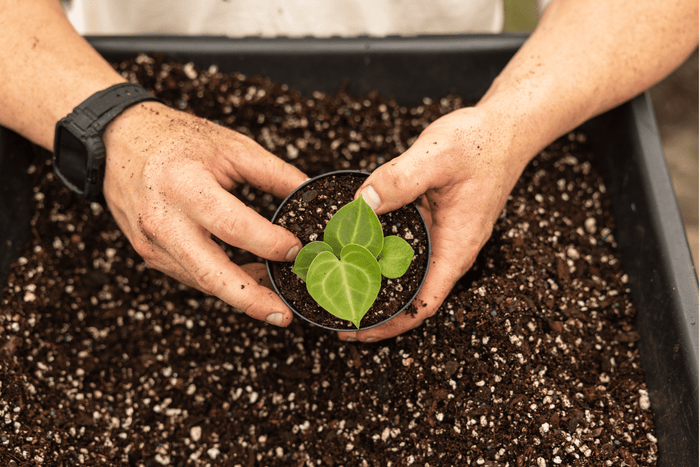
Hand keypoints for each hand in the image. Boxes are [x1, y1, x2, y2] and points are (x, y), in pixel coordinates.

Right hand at [102, 102, 306, 325]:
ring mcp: (153, 243)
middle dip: (252, 300)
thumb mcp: (229, 145)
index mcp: (184, 186)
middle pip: (211, 274)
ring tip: (278, 298)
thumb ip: (273, 172)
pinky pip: (193, 275)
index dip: (268, 243)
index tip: (297, 249)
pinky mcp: (150, 254)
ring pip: (204, 282)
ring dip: (243, 293)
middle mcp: (164, 221)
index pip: (232, 226)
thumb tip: (309, 193)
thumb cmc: (177, 139)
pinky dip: (223, 281)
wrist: (119, 141)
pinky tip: (251, 278)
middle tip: (285, 315)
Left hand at [339, 106, 528, 341]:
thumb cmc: (480, 143)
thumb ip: (398, 180)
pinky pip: (406, 249)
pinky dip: (381, 255)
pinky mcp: (435, 223)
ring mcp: (443, 238)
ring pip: (407, 274)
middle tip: (332, 311)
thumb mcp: (436, 156)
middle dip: (375, 310)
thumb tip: (360, 205)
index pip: (423, 305)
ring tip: (337, 287)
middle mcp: (450, 250)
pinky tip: (356, 248)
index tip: (357, 331)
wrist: (505, 128)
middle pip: (411, 297)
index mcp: (456, 247)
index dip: (390, 325)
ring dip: (376, 284)